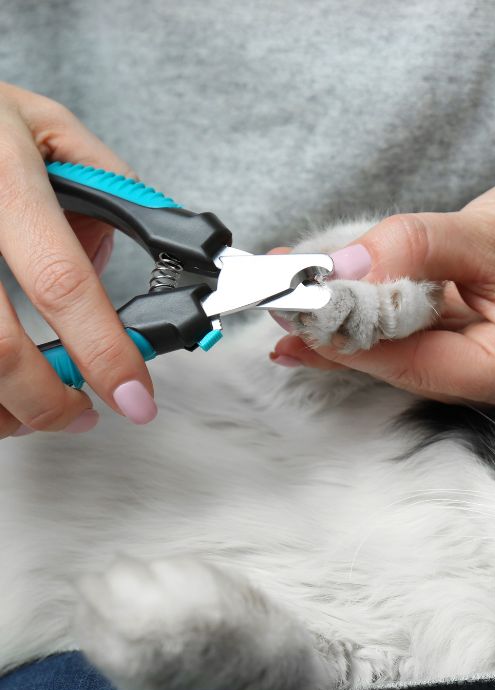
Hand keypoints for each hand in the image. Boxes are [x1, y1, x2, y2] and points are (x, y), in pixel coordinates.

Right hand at [0, 82, 155, 438]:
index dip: (104, 351)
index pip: (62, 280)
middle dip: (45, 400)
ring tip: (32, 411)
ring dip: (0, 407)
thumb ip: (102, 186)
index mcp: (2, 172)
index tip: (135, 397)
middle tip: (79, 417)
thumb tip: (117, 264)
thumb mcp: (44, 123)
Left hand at [272, 156, 494, 405]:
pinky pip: (402, 331)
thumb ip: (418, 248)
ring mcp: (473, 358)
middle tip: (276, 304)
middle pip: (398, 364)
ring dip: (340, 324)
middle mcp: (490, 376)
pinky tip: (318, 307)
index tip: (303, 311)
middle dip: (335, 334)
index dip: (354, 341)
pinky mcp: (459, 335)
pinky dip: (362, 314)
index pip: (417, 364)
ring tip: (282, 303)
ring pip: (393, 349)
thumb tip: (347, 265)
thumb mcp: (493, 231)